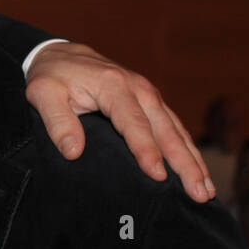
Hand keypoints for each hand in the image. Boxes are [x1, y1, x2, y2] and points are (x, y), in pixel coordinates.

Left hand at [24, 42, 213, 202]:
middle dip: (184, 163)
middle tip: (198, 193)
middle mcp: (139, 88)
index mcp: (113, 86)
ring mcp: (148, 94)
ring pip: (176, 130)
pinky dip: (187, 150)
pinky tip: (196, 171)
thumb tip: (74, 152)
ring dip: (193, 160)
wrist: (60, 54)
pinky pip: (174, 127)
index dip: (146, 150)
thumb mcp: (42, 94)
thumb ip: (57, 121)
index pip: (133, 123)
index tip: (157, 176)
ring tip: (206, 191)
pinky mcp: (151, 102)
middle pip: (166, 129)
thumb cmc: (50, 77)